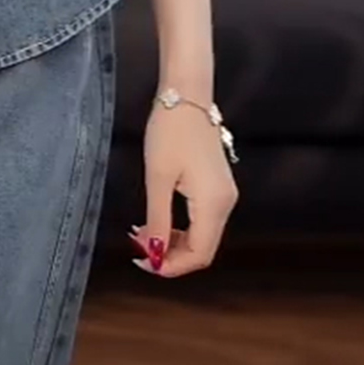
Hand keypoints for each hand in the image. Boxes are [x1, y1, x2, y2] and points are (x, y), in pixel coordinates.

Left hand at [129, 96, 237, 278]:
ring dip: (174, 243)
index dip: (171, 266)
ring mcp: (225, 196)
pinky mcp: (218, 188)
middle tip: (138, 249)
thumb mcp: (158, 178)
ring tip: (144, 234)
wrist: (187, 98)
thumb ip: (158, 219)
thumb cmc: (170, 132)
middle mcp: (225, 204)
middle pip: (203, 250)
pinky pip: (203, 221)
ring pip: (203, 237)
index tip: (142, 262)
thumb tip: (153, 252)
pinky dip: (182, 229)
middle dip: (170, 256)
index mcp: (213, 204)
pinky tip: (158, 222)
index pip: (199, 254)